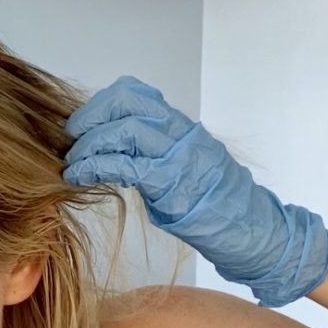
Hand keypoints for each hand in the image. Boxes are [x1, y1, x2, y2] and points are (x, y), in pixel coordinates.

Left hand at [62, 76, 327, 306]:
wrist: (257, 233)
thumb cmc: (221, 209)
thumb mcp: (188, 170)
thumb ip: (157, 155)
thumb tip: (118, 154)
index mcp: (184, 129)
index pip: (137, 94)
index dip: (103, 103)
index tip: (83, 122)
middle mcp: (182, 135)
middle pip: (126, 104)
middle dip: (90, 118)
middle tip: (70, 138)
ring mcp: (179, 156)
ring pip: (124, 130)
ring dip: (89, 145)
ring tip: (72, 162)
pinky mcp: (172, 183)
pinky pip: (125, 165)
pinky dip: (95, 167)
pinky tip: (78, 177)